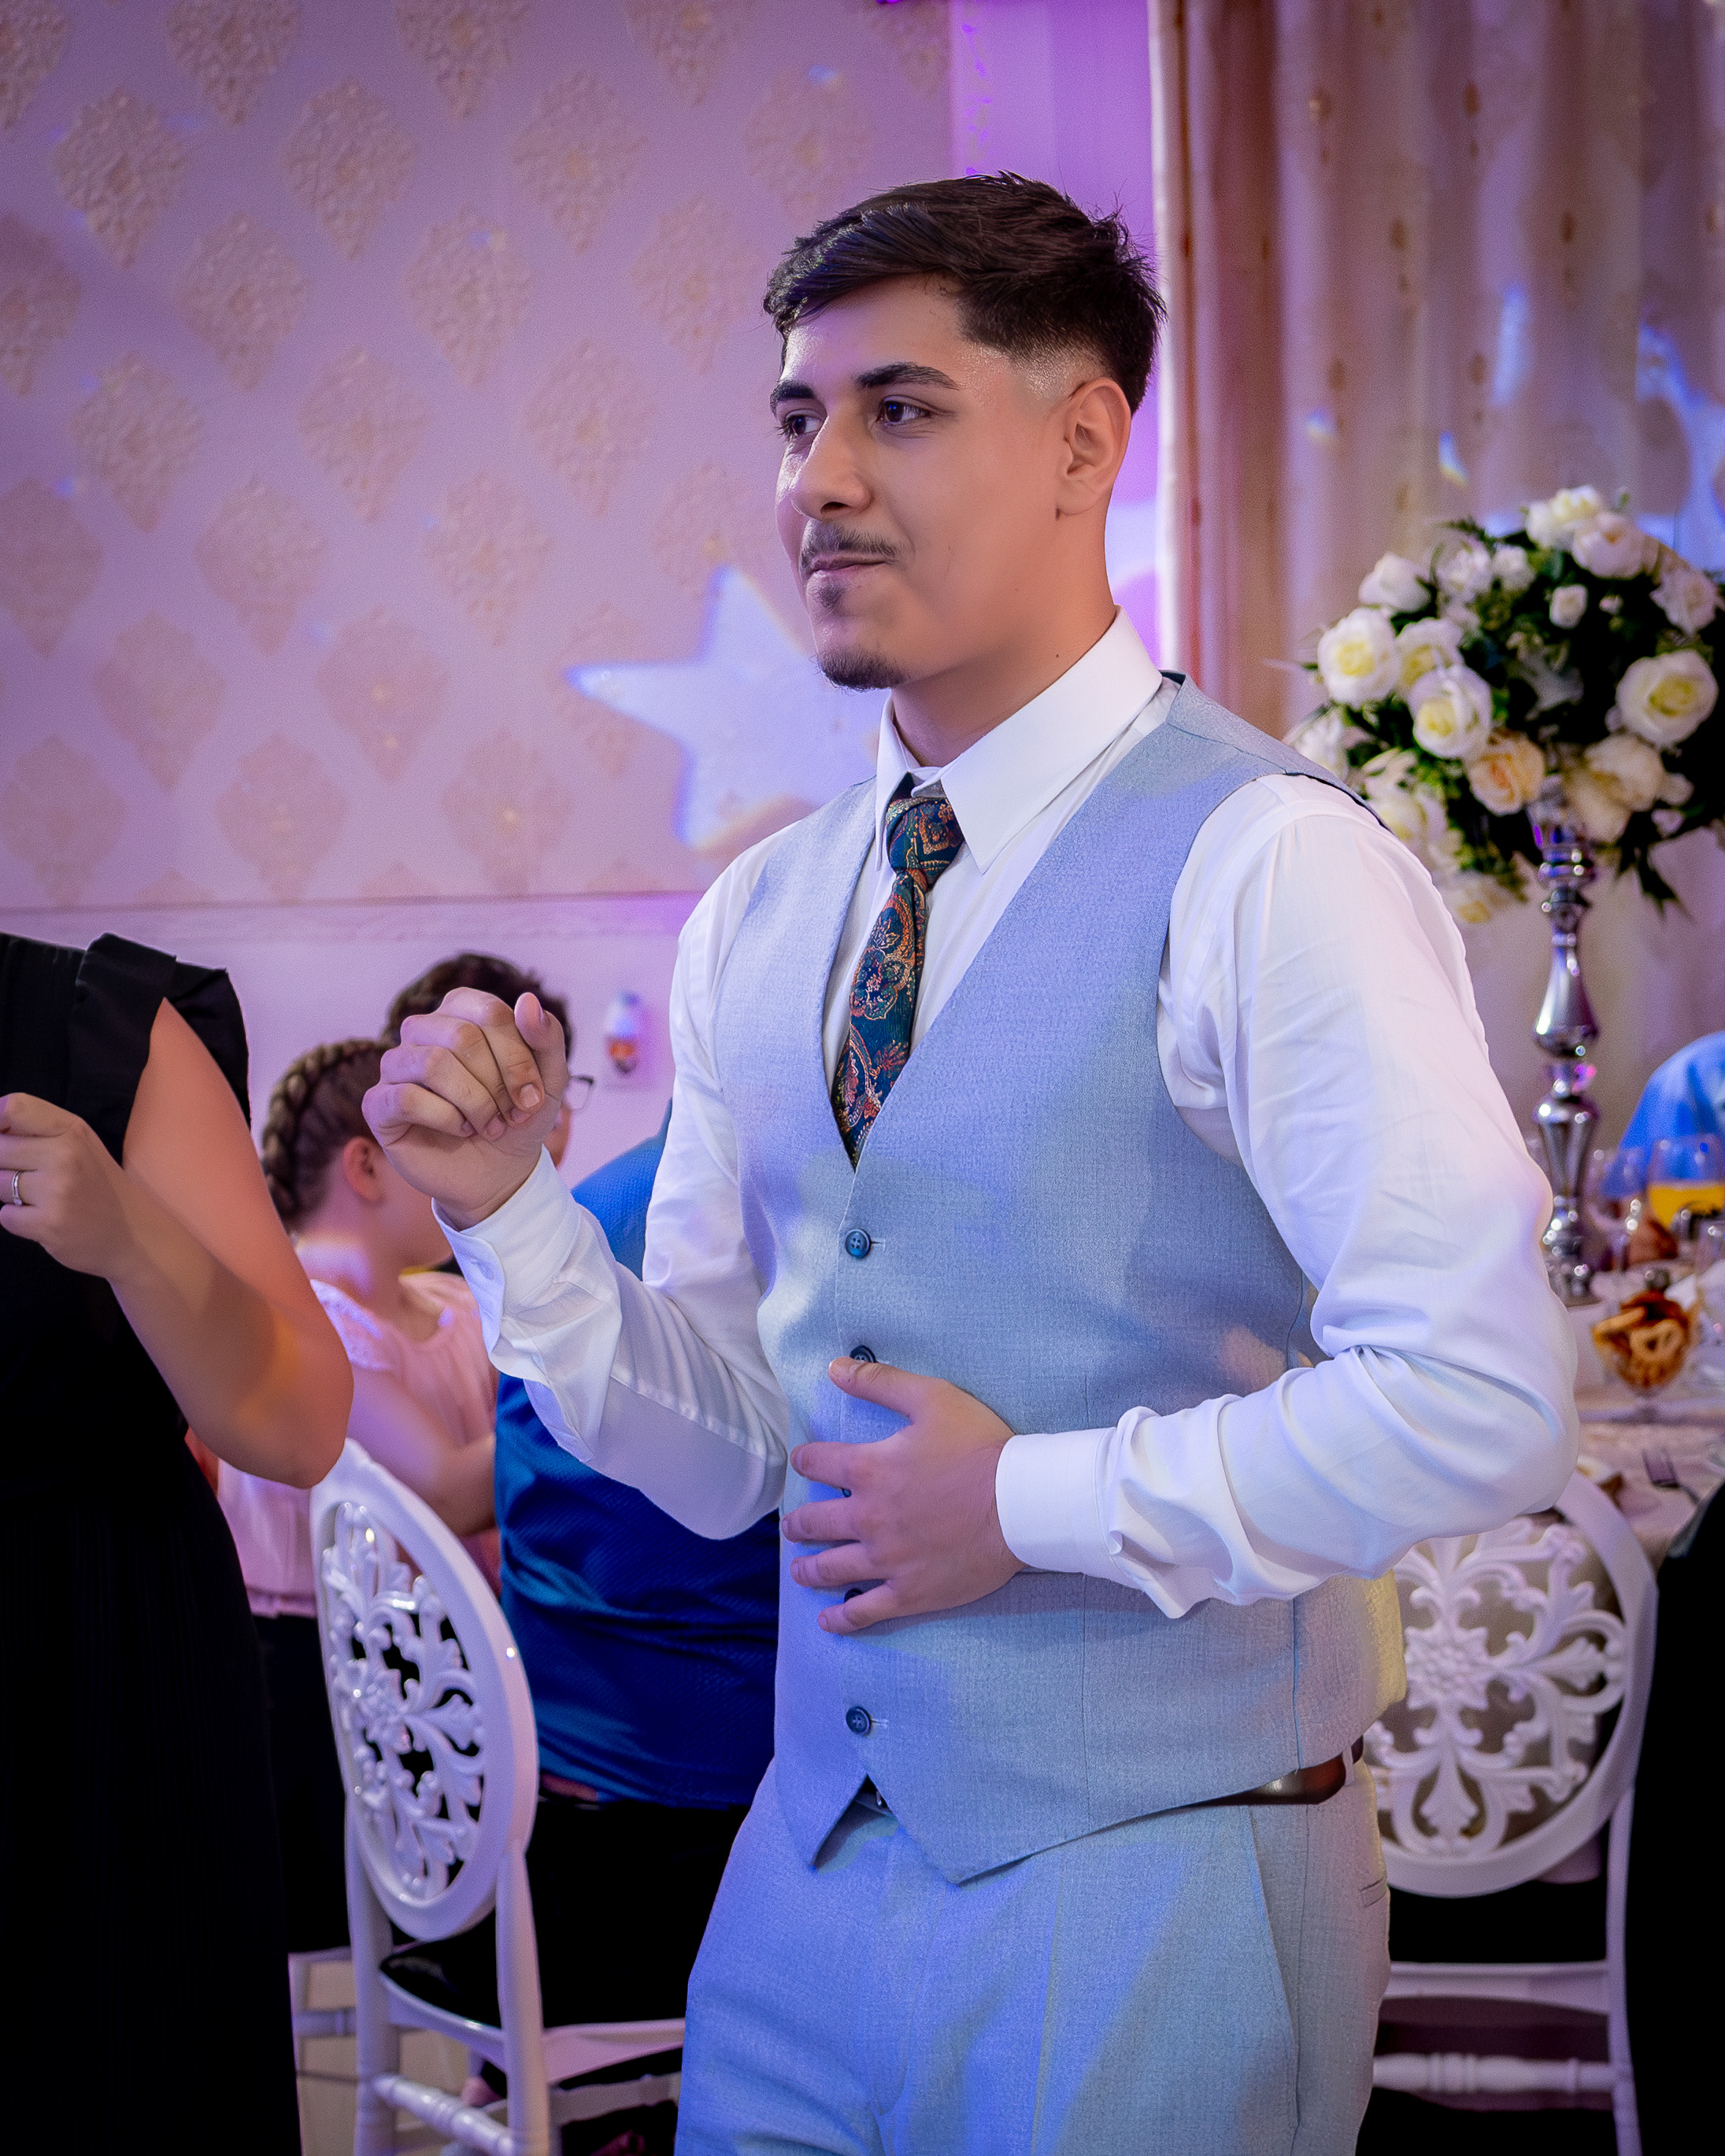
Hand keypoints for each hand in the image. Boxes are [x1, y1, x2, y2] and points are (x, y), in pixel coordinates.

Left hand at [0, 1092, 143, 1278]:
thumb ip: (40, 1131)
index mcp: (73, 1130)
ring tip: (38, 1200)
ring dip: (9, 1193)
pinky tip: (41, 1218)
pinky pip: (5, 1215)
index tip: (4, 1137)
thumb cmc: (100, 1186)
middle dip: (4, 1164)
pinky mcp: (47, 1224)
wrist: (135, 1236)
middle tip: (30, 1177)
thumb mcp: (80, 1145)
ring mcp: (56, 1191)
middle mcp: (65, 1155)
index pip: (14, 1107)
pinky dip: (17, 1219)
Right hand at [364, 990, 567, 1227]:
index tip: (533, 1097)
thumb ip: (547, 1037)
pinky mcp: (378, 1103)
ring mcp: (396, 1064)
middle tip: (513, 1115)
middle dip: (498, 1084)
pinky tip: (461, 1130)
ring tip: (489, 1126)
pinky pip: (407, 1098)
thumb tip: (528, 1000)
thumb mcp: (548, 1080)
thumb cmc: (518, 1115)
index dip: (517, 1058)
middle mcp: (423, 1029)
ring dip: (475, 1103)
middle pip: (462, 1037)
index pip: (490, 1013)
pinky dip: (446, 1119)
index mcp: (461, 1011)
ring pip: (433, 1064)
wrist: (498, 1172)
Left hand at [782, 1358, 1021, 1633]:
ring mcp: (887, 1560)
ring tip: (799, 1570)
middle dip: (798, 1524)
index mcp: (870, 1470)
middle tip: (791, 1527)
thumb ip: (880, 1381)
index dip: (806, 1460)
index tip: (802, 1463)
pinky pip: (865, 1611)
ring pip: (832, 1569)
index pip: (819, 1463)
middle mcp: (868, 1517)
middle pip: (816, 1522)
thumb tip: (834, 1367)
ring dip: (809, 1569)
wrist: (1021, 1502)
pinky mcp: (909, 1591)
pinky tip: (828, 1621)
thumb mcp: (931, 1398)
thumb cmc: (980, 1447)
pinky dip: (842, 1619)